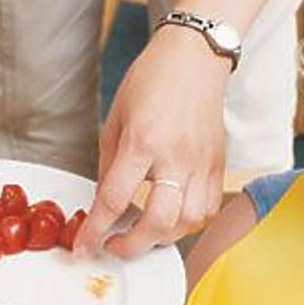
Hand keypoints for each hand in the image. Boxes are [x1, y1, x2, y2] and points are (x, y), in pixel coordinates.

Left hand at [74, 27, 227, 258]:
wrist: (194, 58)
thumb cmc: (152, 81)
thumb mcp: (115, 121)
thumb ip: (109, 168)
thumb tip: (103, 205)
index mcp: (142, 141)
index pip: (115, 200)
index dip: (96, 231)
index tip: (85, 247)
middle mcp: (176, 156)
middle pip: (158, 222)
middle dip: (132, 246)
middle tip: (115, 246)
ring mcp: (201, 163)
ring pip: (188, 222)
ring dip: (163, 237)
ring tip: (144, 231)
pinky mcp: (218, 165)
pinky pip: (208, 209)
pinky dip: (188, 222)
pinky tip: (172, 216)